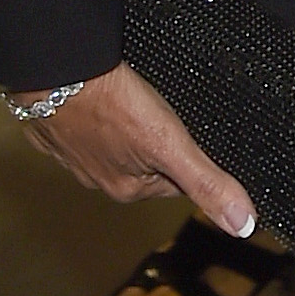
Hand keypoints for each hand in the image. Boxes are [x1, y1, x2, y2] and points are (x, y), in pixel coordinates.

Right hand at [8, 60, 253, 234]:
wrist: (57, 72)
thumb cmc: (112, 105)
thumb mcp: (172, 144)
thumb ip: (208, 182)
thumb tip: (243, 224)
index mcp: (128, 189)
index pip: (173, 180)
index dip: (186, 156)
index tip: (189, 135)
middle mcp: (97, 179)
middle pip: (143, 164)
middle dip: (156, 142)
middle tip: (161, 112)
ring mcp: (70, 154)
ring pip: (111, 145)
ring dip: (124, 129)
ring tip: (131, 103)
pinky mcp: (51, 128)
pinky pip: (79, 127)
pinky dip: (90, 116)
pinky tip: (96, 100)